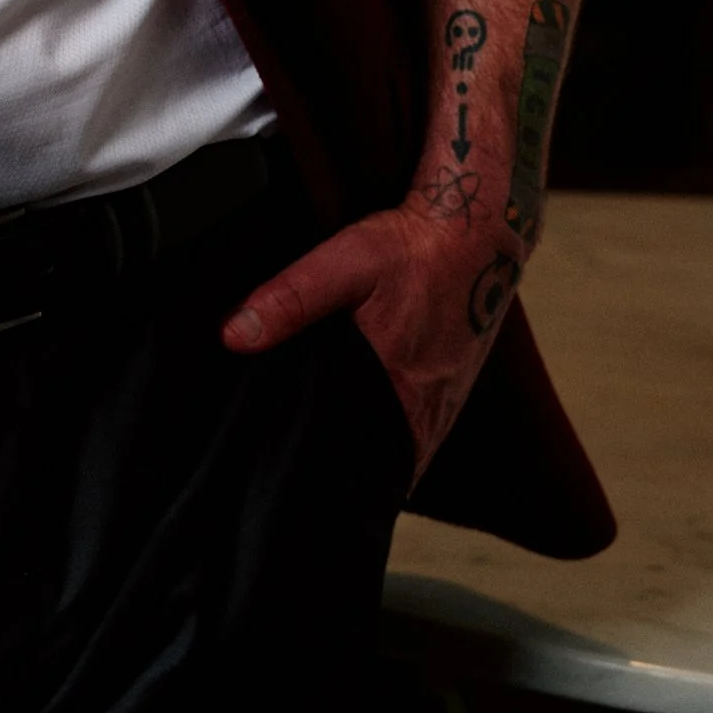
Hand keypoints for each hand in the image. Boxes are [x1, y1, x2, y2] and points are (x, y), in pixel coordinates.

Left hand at [221, 202, 507, 476]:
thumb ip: (291, 299)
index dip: (322, 474)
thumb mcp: (345, 262)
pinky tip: (366, 431)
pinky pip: (422, 433)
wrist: (479, 228)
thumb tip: (234, 337)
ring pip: (403, 452)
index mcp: (403, 391)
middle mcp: (432, 409)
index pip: (357, 461)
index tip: (288, 483)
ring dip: (370, 458)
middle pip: (379, 463)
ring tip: (323, 462)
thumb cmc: (413, 246)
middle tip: (297, 476)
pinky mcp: (456, 389)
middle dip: (341, 473)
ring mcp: (449, 403)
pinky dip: (393, 438)